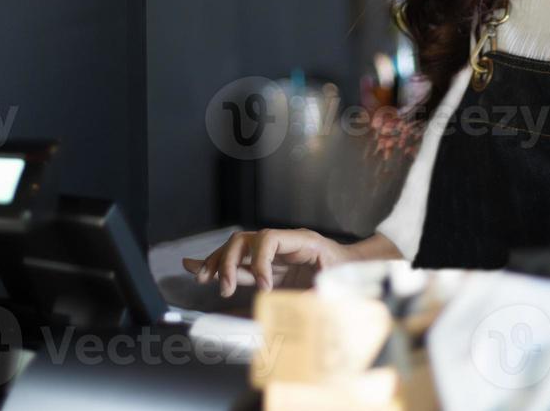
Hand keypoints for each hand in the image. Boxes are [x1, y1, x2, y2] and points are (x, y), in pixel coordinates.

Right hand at [181, 228, 351, 297]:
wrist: (356, 271)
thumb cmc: (349, 278)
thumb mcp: (340, 286)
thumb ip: (322, 295)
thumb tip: (307, 310)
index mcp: (302, 242)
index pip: (268, 239)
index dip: (260, 261)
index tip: (265, 288)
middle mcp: (283, 243)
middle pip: (245, 240)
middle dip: (230, 262)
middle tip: (227, 289)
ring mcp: (272, 254)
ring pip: (235, 249)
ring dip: (217, 263)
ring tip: (202, 279)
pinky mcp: (266, 267)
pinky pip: (237, 263)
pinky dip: (215, 264)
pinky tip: (193, 267)